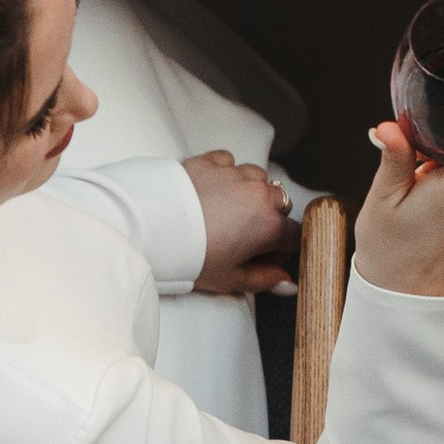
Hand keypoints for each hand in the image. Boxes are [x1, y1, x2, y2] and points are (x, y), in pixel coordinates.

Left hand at [187, 148, 295, 295]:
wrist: (148, 230)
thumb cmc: (187, 257)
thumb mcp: (229, 279)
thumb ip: (264, 280)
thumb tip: (285, 282)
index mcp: (269, 225)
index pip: (295, 234)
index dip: (281, 249)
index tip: (264, 257)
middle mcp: (257, 194)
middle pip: (280, 203)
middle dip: (268, 219)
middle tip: (243, 238)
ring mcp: (235, 174)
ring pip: (257, 178)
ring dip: (250, 193)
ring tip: (226, 212)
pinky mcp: (211, 161)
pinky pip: (230, 163)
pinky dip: (226, 174)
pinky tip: (211, 192)